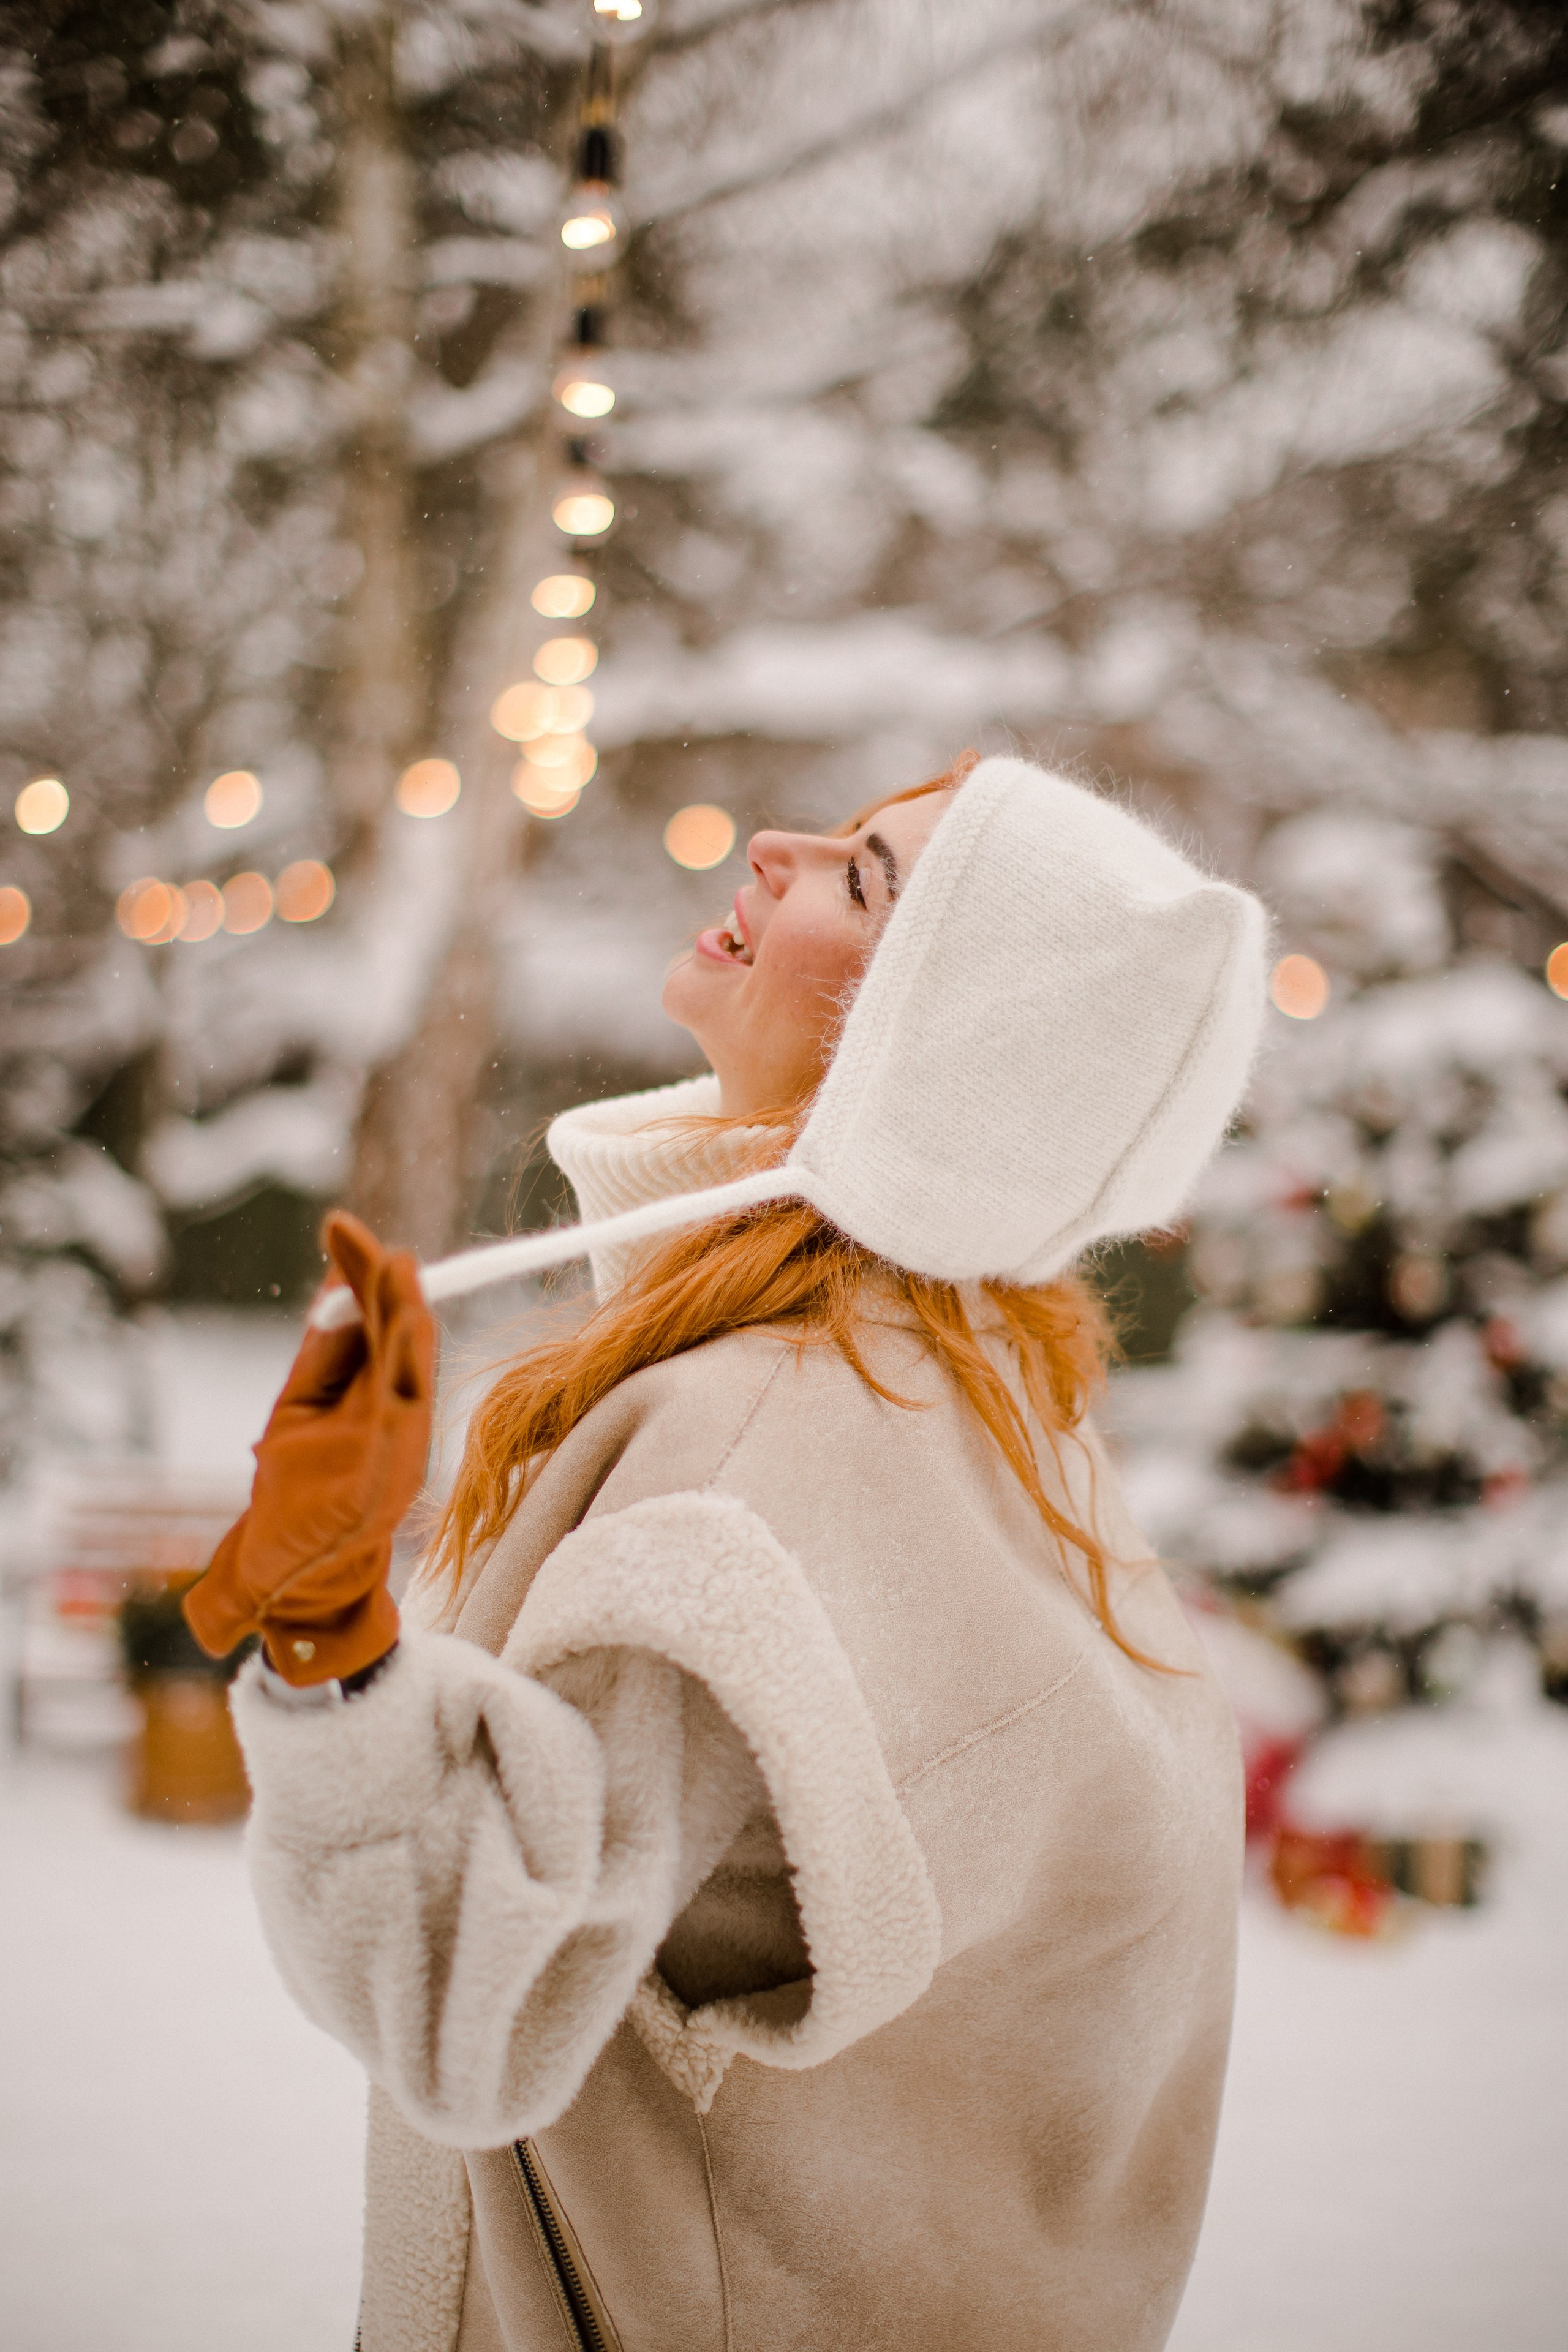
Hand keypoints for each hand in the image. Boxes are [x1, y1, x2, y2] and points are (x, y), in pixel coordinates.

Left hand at [184, 1211, 436, 1685]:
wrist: (289, 1574)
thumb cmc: (298, 1492)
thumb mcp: (300, 1409)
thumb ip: (323, 1354)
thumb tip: (334, 1288)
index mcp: (375, 1393)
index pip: (376, 1319)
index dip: (363, 1272)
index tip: (340, 1225)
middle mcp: (397, 1414)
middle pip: (400, 1339)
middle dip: (390, 1288)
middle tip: (380, 1242)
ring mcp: (398, 1450)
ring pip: (411, 1376)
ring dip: (406, 1326)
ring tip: (399, 1278)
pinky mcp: (387, 1483)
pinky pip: (400, 1427)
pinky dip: (403, 1386)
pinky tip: (402, 1346)